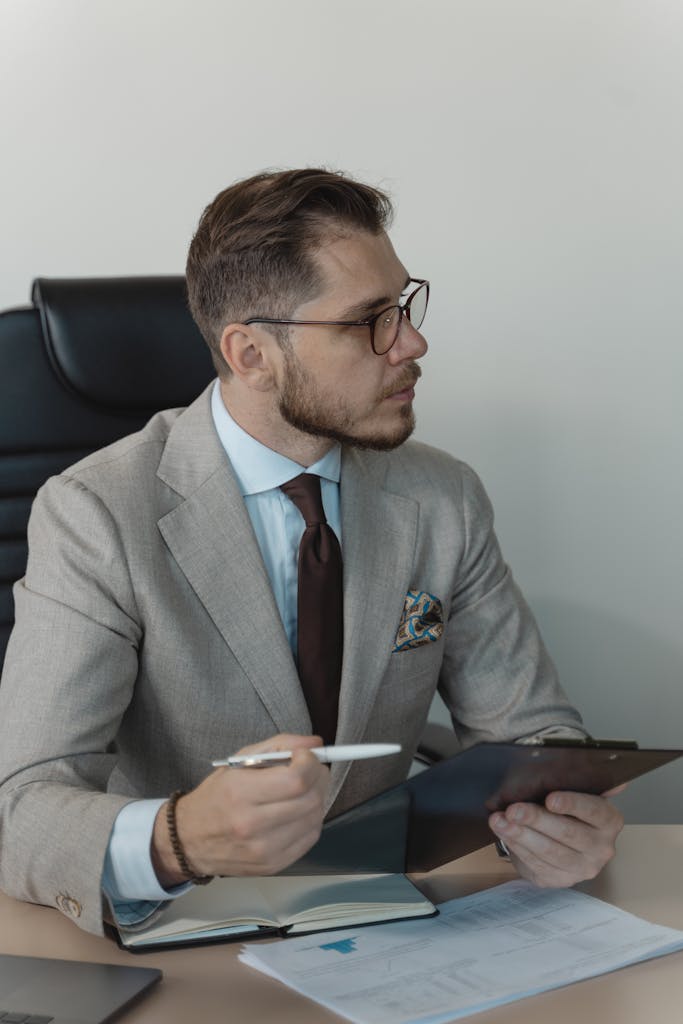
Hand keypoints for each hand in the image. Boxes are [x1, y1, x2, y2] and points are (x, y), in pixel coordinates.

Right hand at [152, 734, 328, 885]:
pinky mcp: (273, 865)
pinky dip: (311, 820)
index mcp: (240, 792)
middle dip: (318, 778)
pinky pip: (310, 838)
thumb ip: (279, 745)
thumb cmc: (216, 796)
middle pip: (310, 799)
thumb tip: (316, 744)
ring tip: (302, 790)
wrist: (189, 840)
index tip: (305, 756)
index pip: (296, 779)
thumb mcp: (240, 761)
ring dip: (317, 798)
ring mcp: (263, 849)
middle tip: (311, 770)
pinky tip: (297, 811)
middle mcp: (252, 824)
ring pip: (314, 818)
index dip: (310, 763)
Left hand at [489, 790, 623, 887]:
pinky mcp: (560, 880)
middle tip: (514, 810)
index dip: (572, 804)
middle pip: (568, 833)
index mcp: (609, 821)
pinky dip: (517, 847)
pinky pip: (536, 864)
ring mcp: (581, 868)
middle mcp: (601, 848)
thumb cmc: (569, 809)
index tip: (550, 799)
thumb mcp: (578, 792)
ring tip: (499, 820)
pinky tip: (504, 833)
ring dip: (521, 835)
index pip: (594, 811)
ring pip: (549, 852)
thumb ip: (585, 782)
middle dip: (537, 820)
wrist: (563, 839)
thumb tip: (613, 780)